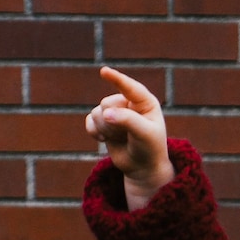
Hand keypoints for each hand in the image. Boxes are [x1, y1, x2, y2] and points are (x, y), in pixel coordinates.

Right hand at [85, 66, 173, 210]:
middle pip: (107, 103)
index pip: (129, 87)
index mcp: (145, 102)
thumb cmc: (150, 149)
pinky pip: (89, 121)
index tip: (104, 71)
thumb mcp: (144, 134)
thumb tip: (105, 113)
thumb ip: (127, 120)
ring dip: (105, 128)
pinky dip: (93, 131)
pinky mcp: (103, 123)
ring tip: (119, 137)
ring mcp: (115, 112)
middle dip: (112, 122)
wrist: (143, 168)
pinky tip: (103, 139)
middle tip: (126, 134)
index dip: (116, 79)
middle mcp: (129, 103)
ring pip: (97, 112)